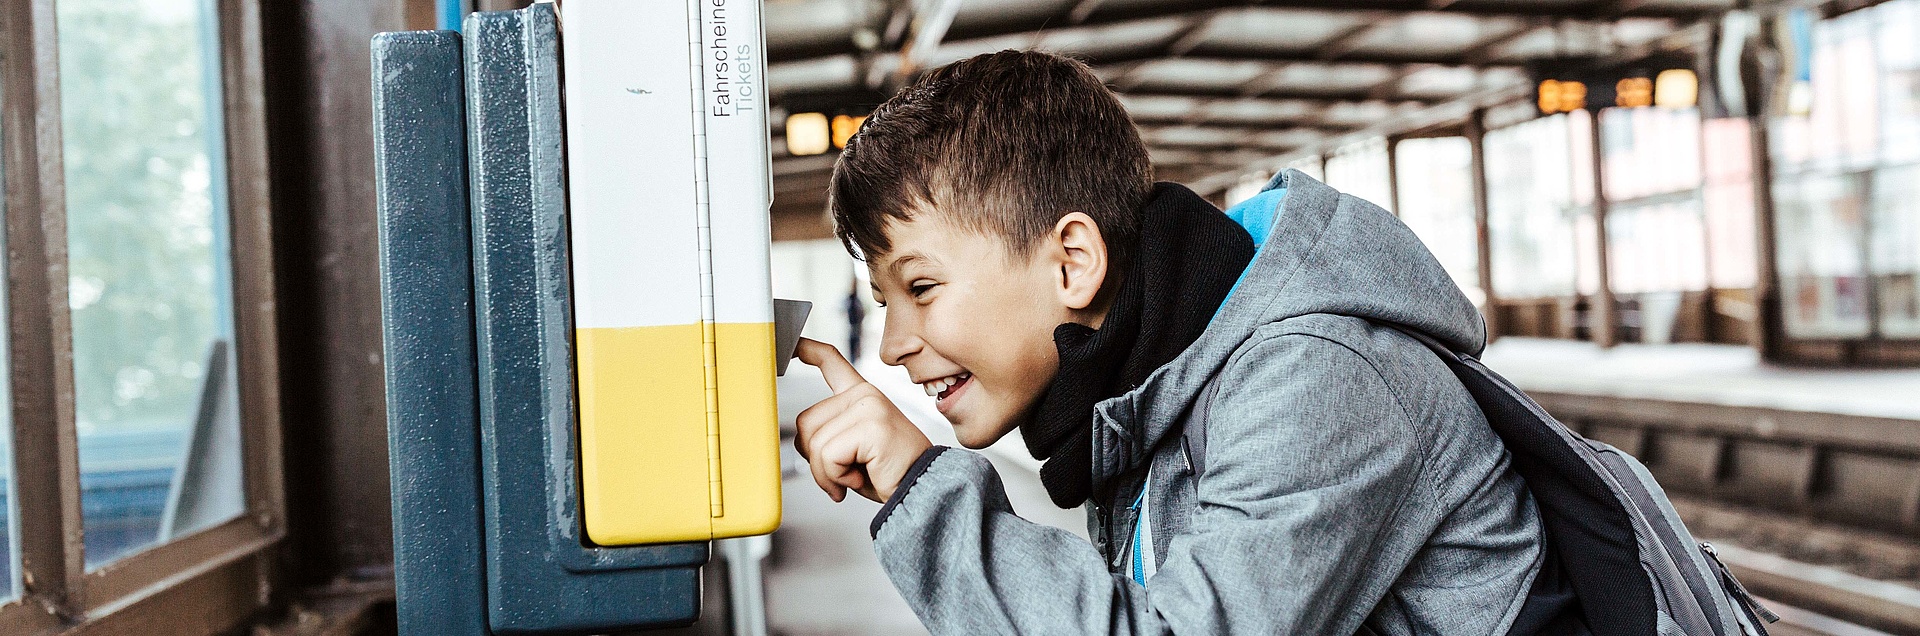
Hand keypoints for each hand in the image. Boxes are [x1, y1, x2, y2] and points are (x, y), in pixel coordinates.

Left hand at [793, 338, 932, 502]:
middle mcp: (865, 395)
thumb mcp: (851, 449)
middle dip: (815, 458)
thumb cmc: (888, 473)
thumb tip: (798, 439)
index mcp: (861, 395)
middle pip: (805, 423)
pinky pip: (828, 456)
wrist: (921, 489)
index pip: (831, 361)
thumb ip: (828, 434)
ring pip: (815, 443)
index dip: (809, 350)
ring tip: (855, 476)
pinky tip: (859, 478)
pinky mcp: (872, 426)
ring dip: (827, 473)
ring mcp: (869, 407)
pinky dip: (836, 477)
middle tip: (843, 472)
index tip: (794, 345)